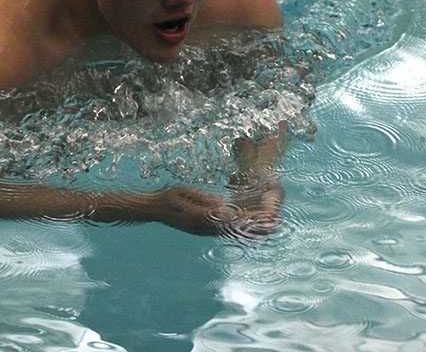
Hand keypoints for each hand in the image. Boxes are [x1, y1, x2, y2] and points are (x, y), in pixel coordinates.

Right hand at [157, 185, 278, 237]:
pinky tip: (245, 228)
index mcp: (200, 220)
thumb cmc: (167, 198)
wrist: (152, 208)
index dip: (247, 219)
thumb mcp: (184, 194)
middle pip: (233, 229)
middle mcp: (203, 228)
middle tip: (273, 225)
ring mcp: (202, 230)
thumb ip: (203, 201)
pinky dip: (237, 229)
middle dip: (253, 227)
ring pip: (230, 231)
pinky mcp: (202, 229)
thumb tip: (222, 207)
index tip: (262, 218)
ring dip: (247, 230)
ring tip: (266, 227)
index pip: (229, 221)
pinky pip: (223, 230)